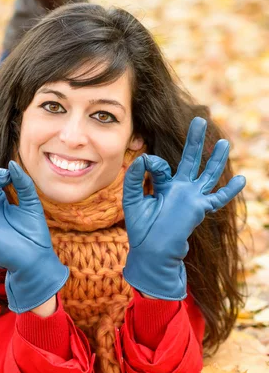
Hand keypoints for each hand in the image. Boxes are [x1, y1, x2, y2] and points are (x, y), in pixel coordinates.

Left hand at [122, 117, 245, 299]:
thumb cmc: (141, 229)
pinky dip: (229, 190)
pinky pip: (217, 198)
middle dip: (195, 140)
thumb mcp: (132, 199)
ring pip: (208, 174)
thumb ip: (134, 177)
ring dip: (216, 159)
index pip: (161, 164)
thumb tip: (144, 157)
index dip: (151, 162)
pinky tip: (240, 180)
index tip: (145, 163)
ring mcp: (191, 198)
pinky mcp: (198, 208)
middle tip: (200, 120)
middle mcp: (180, 189)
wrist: (151, 252)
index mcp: (163, 185)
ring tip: (225, 143)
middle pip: (190, 160)